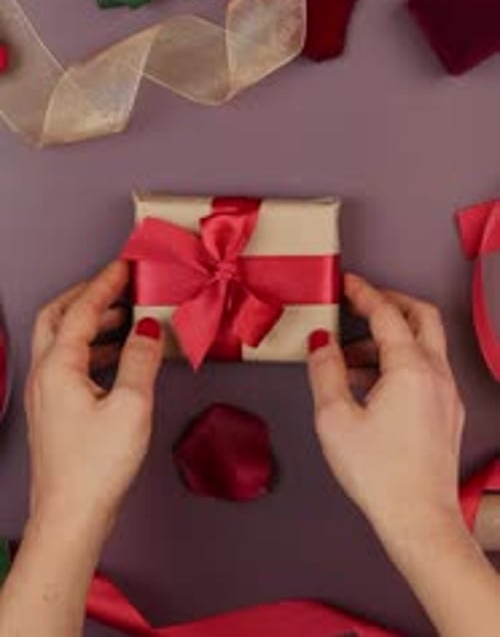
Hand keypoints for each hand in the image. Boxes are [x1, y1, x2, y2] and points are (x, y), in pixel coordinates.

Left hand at [25, 261, 162, 538]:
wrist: (71, 517)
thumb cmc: (96, 467)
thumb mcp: (131, 406)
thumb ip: (141, 360)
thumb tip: (148, 328)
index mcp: (58, 367)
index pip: (82, 310)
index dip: (105, 284)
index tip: (124, 266)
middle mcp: (46, 376)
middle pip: (58, 318)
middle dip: (87, 296)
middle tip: (117, 286)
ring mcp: (47, 395)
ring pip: (62, 342)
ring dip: (93, 323)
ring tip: (126, 318)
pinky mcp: (55, 412)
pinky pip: (70, 364)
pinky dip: (94, 349)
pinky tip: (119, 358)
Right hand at [308, 273, 464, 544]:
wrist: (420, 520)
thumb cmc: (379, 475)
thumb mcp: (334, 418)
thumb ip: (325, 371)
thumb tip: (321, 343)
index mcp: (410, 369)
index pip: (387, 314)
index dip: (364, 293)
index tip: (348, 283)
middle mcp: (436, 375)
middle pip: (422, 317)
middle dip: (392, 303)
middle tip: (363, 303)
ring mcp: (447, 394)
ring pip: (425, 345)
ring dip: (391, 339)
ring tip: (351, 359)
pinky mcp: (448, 414)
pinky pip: (427, 370)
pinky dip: (401, 363)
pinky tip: (372, 386)